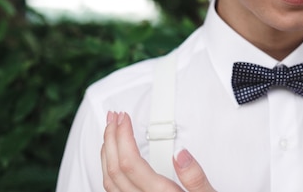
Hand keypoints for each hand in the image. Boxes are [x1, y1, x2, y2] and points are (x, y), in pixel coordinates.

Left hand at [101, 111, 215, 191]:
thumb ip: (196, 178)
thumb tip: (182, 154)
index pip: (130, 163)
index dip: (122, 136)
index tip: (125, 118)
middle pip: (114, 170)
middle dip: (110, 139)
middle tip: (113, 117)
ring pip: (108, 182)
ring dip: (105, 153)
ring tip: (110, 133)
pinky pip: (113, 191)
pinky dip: (108, 170)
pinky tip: (113, 160)